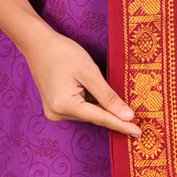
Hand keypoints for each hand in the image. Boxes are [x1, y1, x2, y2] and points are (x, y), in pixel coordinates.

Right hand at [19, 21, 139, 137]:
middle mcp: (57, 113)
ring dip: (101, 106)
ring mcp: (54, 111)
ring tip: (111, 96)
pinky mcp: (55, 106)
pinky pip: (80, 108)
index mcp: (64, 106)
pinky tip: (97, 93)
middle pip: (93, 116)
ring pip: (88, 112)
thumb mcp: (89, 72)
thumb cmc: (62, 53)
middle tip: (136, 118)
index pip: (101, 118)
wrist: (37, 43)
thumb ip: (108, 96)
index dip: (121, 125)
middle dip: (113, 114)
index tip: (139, 133)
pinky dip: (92, 102)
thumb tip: (127, 116)